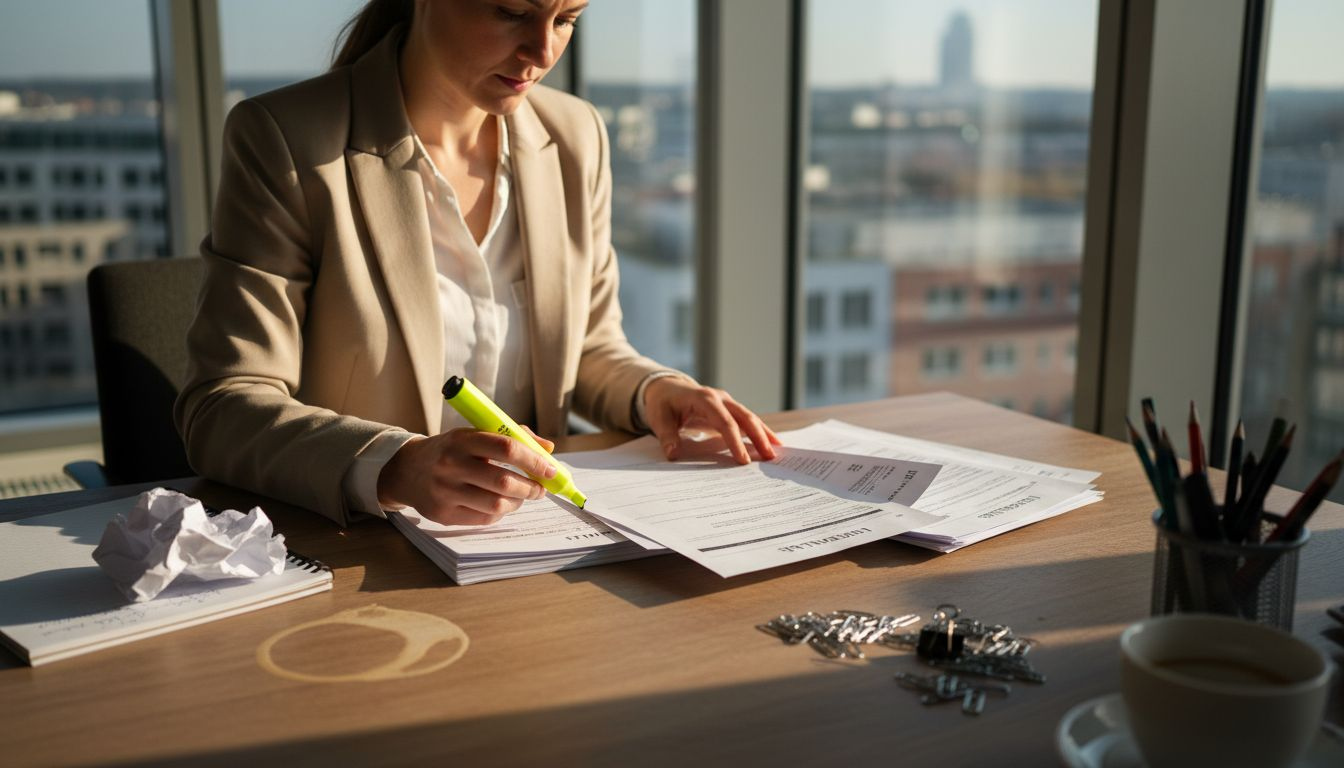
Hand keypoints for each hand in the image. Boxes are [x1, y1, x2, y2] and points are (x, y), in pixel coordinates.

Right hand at [376, 426, 556, 525]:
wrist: (407, 470)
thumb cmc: (450, 450)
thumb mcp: (474, 435)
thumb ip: (512, 437)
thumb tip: (548, 449)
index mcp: (463, 440)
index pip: (506, 448)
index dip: (534, 460)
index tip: (550, 469)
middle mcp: (452, 465)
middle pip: (504, 481)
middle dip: (531, 488)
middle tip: (540, 488)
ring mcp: (445, 492)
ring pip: (496, 505)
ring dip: (517, 503)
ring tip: (521, 497)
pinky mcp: (443, 514)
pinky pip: (483, 520)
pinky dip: (499, 514)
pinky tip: (499, 505)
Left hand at [643, 376, 781, 463]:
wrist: (665, 387)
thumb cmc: (662, 403)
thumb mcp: (659, 419)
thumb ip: (667, 436)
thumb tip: (673, 454)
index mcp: (704, 399)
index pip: (724, 422)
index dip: (735, 441)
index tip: (743, 460)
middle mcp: (719, 398)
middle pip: (744, 417)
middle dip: (758, 437)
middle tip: (769, 457)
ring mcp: (726, 402)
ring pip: (750, 417)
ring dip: (763, 434)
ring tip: (776, 452)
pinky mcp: (728, 409)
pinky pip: (747, 420)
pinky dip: (759, 431)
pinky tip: (770, 443)